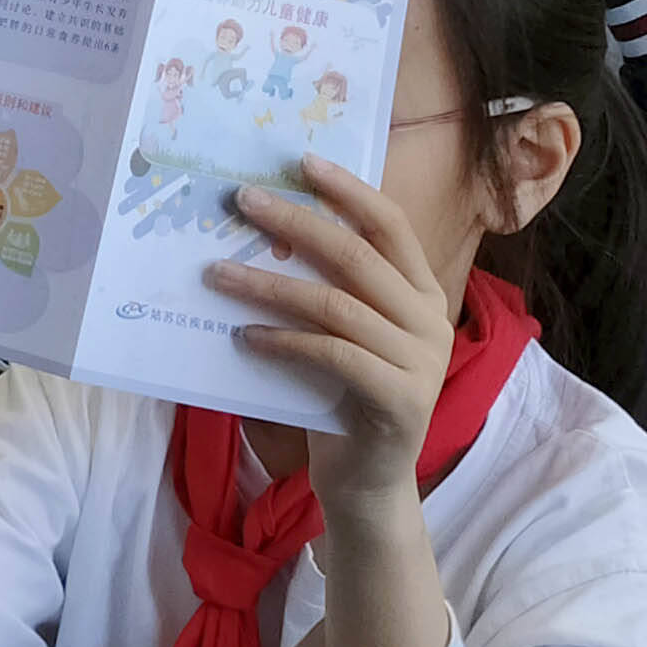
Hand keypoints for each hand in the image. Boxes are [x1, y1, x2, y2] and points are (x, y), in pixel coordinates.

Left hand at [204, 154, 459, 511]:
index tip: (301, 161)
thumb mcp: (342, 335)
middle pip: (357, 256)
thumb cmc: (343, 399)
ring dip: (269, 284)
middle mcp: (430, 321)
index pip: (391, 226)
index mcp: (423, 295)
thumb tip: (262, 230)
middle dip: (295, 223)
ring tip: (216, 273)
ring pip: (336, 304)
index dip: (348, 191)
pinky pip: (331, 355)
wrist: (367, 484)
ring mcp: (421, 362)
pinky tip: (243, 337)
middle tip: (241, 200)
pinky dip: (282, 341)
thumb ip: (328, 289)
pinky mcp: (399, 401)